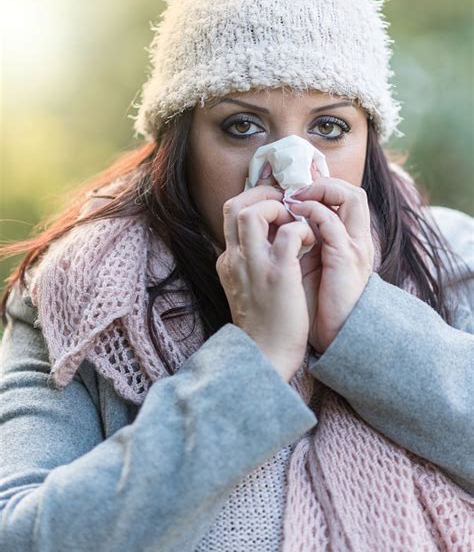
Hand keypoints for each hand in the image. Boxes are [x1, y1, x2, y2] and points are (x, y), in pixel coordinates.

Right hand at [215, 183, 315, 381]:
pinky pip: (288, 234)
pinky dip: (301, 230)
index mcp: (229, 260)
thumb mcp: (247, 287)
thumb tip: (270, 240)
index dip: (253, 198)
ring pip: (252, 212)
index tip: (276, 200)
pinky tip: (310, 242)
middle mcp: (235, 258)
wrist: (264, 356)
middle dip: (262, 195)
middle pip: (234, 205)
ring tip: (296, 222)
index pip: (231, 213)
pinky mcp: (277, 274)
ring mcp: (254, 265)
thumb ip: (252, 262)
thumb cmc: (264, 325)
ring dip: (278, 208)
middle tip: (286, 203)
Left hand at [286, 177, 374, 352]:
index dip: (322, 187)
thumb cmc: (316, 304)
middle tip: (293, 189)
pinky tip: (294, 216)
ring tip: (294, 197)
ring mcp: (355, 246)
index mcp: (350, 240)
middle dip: (322, 183)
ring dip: (319, 191)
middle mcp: (357, 239)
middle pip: (352, 191)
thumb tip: (276, 222)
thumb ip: (301, 242)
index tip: (294, 188)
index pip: (345, 197)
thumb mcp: (308, 265)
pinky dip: (312, 212)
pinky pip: (332, 222)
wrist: (331, 335)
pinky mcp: (346, 257)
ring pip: (350, 197)